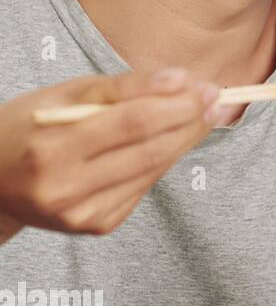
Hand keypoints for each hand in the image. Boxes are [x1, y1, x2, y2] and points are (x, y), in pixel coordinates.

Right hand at [0, 68, 231, 239]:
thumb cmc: (29, 128)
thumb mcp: (63, 95)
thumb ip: (121, 87)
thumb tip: (180, 79)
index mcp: (51, 148)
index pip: (132, 123)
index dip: (177, 104)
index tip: (204, 86)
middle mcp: (65, 188)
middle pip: (149, 150)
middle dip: (189, 122)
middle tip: (216, 99)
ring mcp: (81, 214)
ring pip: (152, 171)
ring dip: (185, 140)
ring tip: (205, 115)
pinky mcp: (95, 226)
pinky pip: (142, 188)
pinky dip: (162, 161)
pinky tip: (173, 141)